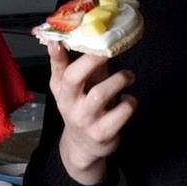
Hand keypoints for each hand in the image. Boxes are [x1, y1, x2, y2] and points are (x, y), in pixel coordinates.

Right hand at [46, 42, 136, 183]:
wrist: (82, 146)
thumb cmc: (81, 108)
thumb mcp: (72, 89)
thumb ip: (74, 64)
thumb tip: (80, 38)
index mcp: (62, 90)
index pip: (57, 69)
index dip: (56, 55)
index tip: (59, 41)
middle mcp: (69, 104)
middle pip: (74, 78)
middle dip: (92, 60)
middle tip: (109, 50)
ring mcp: (85, 120)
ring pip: (100, 93)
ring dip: (119, 79)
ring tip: (128, 76)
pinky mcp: (103, 133)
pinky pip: (121, 111)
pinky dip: (129, 101)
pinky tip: (128, 100)